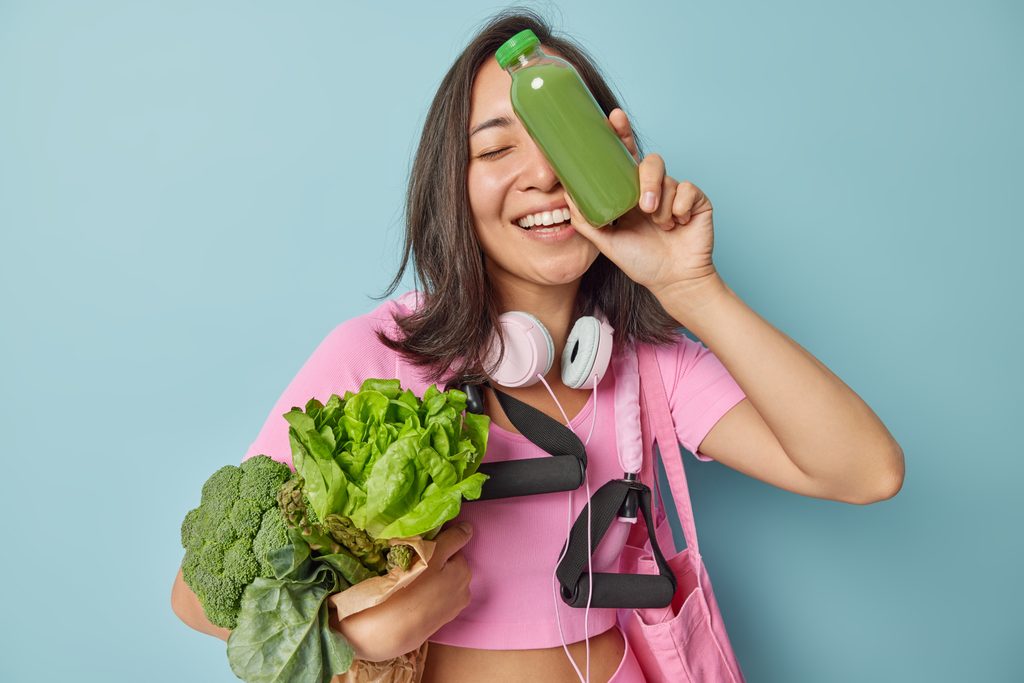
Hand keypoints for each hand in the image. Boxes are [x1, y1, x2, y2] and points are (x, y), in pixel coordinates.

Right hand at [334, 523, 472, 661]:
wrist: (393, 627)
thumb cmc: (413, 584)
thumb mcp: (433, 553)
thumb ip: (453, 539)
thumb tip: (469, 528)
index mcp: (464, 571)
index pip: (452, 550)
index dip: (435, 549)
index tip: (419, 553)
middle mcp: (464, 591)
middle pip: (448, 568)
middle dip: (434, 565)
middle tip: (412, 567)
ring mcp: (452, 609)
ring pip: (440, 584)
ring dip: (429, 581)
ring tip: (409, 583)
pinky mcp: (439, 621)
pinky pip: (433, 599)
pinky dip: (425, 596)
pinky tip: (411, 598)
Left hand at [564, 108, 720, 298]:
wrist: (673, 281)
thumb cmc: (641, 261)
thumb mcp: (607, 243)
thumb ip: (587, 222)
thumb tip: (566, 197)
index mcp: (630, 193)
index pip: (624, 158)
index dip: (620, 135)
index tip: (613, 117)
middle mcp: (652, 189)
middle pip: (649, 161)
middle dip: (646, 176)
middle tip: (643, 202)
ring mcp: (675, 193)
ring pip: (667, 178)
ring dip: (661, 202)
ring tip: (658, 223)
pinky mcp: (696, 200)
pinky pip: (688, 190)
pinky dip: (680, 208)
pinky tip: (678, 225)